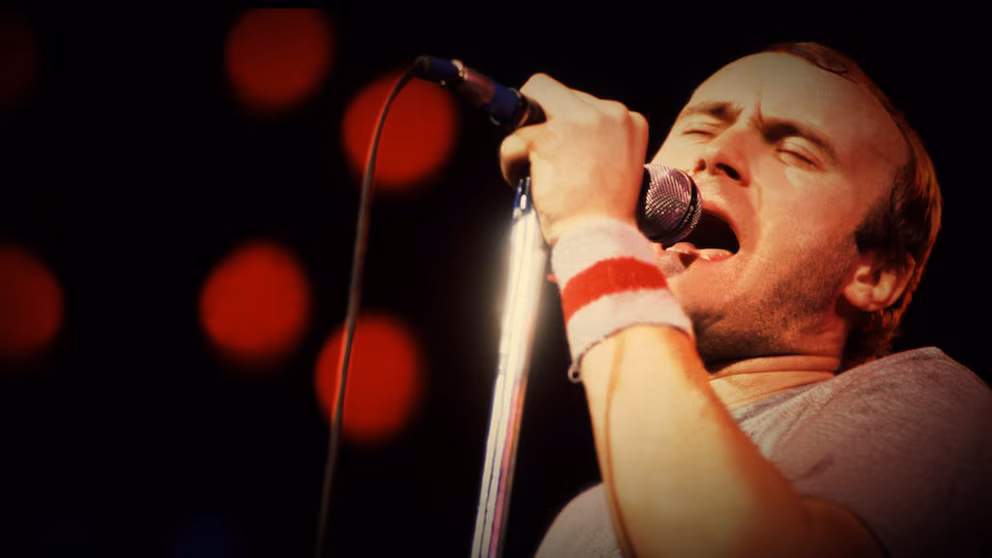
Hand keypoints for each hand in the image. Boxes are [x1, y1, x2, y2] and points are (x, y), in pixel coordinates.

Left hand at [499, 74, 649, 245]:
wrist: (601, 239)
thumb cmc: (604, 216)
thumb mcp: (613, 167)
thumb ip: (592, 142)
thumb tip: (551, 127)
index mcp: (629, 120)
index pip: (581, 101)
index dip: (560, 124)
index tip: (558, 151)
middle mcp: (608, 113)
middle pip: (548, 88)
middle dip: (533, 117)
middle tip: (531, 148)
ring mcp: (578, 122)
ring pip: (525, 108)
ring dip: (522, 143)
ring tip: (535, 174)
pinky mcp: (548, 137)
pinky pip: (512, 141)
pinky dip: (509, 163)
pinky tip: (523, 183)